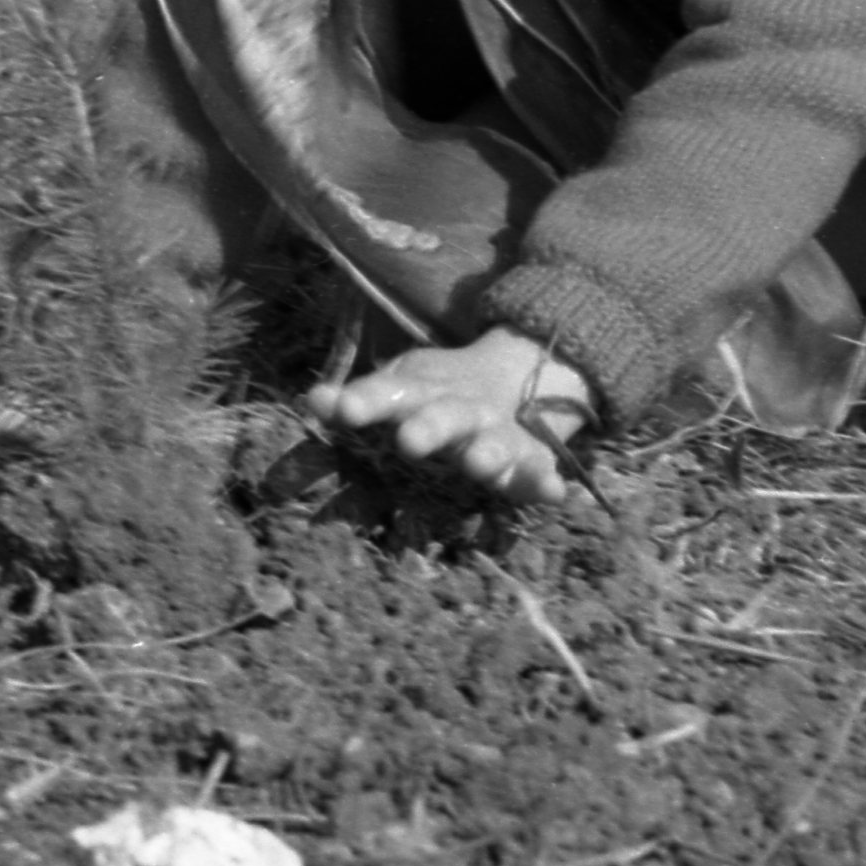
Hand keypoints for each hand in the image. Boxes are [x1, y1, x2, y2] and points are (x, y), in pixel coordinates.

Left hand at [312, 330, 592, 504]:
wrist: (516, 372)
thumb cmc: (433, 394)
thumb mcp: (397, 389)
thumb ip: (357, 402)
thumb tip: (311, 399)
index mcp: (420, 392)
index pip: (388, 392)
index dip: (364, 400)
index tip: (335, 408)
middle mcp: (458, 411)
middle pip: (444, 416)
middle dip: (429, 427)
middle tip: (408, 442)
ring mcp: (497, 434)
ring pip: (492, 444)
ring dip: (487, 454)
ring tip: (480, 465)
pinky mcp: (528, 459)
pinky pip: (539, 472)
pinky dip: (545, 482)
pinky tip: (553, 493)